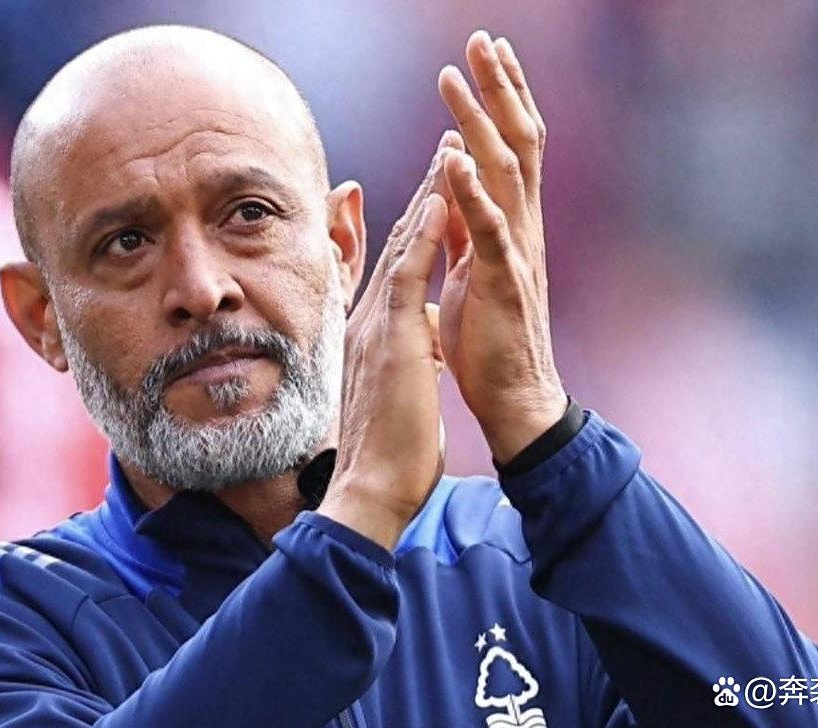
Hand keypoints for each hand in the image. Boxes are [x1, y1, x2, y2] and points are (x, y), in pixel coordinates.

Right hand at [318, 133, 461, 548]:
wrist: (369, 491)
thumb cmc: (387, 455)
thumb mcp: (398, 393)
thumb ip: (406, 359)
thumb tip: (423, 345)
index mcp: (373, 336)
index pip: (398, 269)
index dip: (417, 226)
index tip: (438, 189)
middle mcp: (369, 322)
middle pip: (398, 246)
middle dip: (425, 194)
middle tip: (446, 146)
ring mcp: (377, 328)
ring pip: (403, 248)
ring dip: (428, 196)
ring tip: (448, 151)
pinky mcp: (391, 340)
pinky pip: (409, 275)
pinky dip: (424, 235)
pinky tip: (440, 199)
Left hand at [436, 32, 566, 464]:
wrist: (513, 400)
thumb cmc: (489, 341)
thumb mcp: (473, 271)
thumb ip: (467, 227)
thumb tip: (451, 186)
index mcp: (510, 223)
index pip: (509, 146)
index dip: (498, 100)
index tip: (483, 54)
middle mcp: (522, 227)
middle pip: (517, 141)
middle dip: (499, 88)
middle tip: (481, 38)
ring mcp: (518, 252)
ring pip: (504, 172)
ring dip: (477, 121)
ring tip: (455, 78)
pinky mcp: (505, 283)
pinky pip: (489, 228)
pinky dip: (472, 190)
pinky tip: (453, 156)